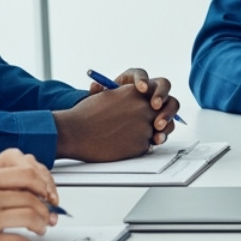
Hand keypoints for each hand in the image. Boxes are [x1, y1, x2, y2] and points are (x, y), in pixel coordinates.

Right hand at [53, 83, 172, 161]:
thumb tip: (144, 100)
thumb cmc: (87, 114)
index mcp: (137, 92)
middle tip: (158, 126)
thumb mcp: (111, 96)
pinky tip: (124, 145)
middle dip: (163, 121)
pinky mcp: (141, 145)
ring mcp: (146, 127)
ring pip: (158, 133)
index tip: (157, 108)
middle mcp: (146, 108)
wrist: (74, 131)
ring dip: (153, 135)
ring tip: (137, 137)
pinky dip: (138, 147)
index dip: (162, 104)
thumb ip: (130, 97)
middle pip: (166, 115)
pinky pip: (147, 147)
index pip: (163, 95)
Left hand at [91, 67, 181, 136]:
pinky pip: (169, 123)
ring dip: (168, 113)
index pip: (140, 74)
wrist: (108, 127)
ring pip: (171, 103)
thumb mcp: (98, 102)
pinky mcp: (161, 120)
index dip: (143, 80)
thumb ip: (96, 94)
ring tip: (158, 125)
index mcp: (134, 81)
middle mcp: (150, 90)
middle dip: (161, 95)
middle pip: (163, 85)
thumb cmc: (104, 110)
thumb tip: (95, 86)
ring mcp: (159, 105)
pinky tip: (157, 138)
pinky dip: (165, 130)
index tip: (140, 89)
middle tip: (155, 106)